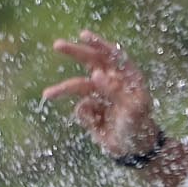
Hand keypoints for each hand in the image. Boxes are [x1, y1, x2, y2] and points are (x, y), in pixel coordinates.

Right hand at [41, 29, 159, 157]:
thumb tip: (95, 73)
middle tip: (57, 45)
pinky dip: (85, 116)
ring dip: (62, 89)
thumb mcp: (133, 109)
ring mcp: (99, 95)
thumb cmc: (139, 126)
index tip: (84, 36)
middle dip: (74, 53)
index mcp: (127, 77)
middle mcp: (111, 82)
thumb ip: (115, 90)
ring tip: (47, 94)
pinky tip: (96, 125)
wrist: (133, 150)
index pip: (113, 55)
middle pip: (91, 62)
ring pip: (77, 86)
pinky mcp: (91, 110)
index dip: (98, 45)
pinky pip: (80, 108)